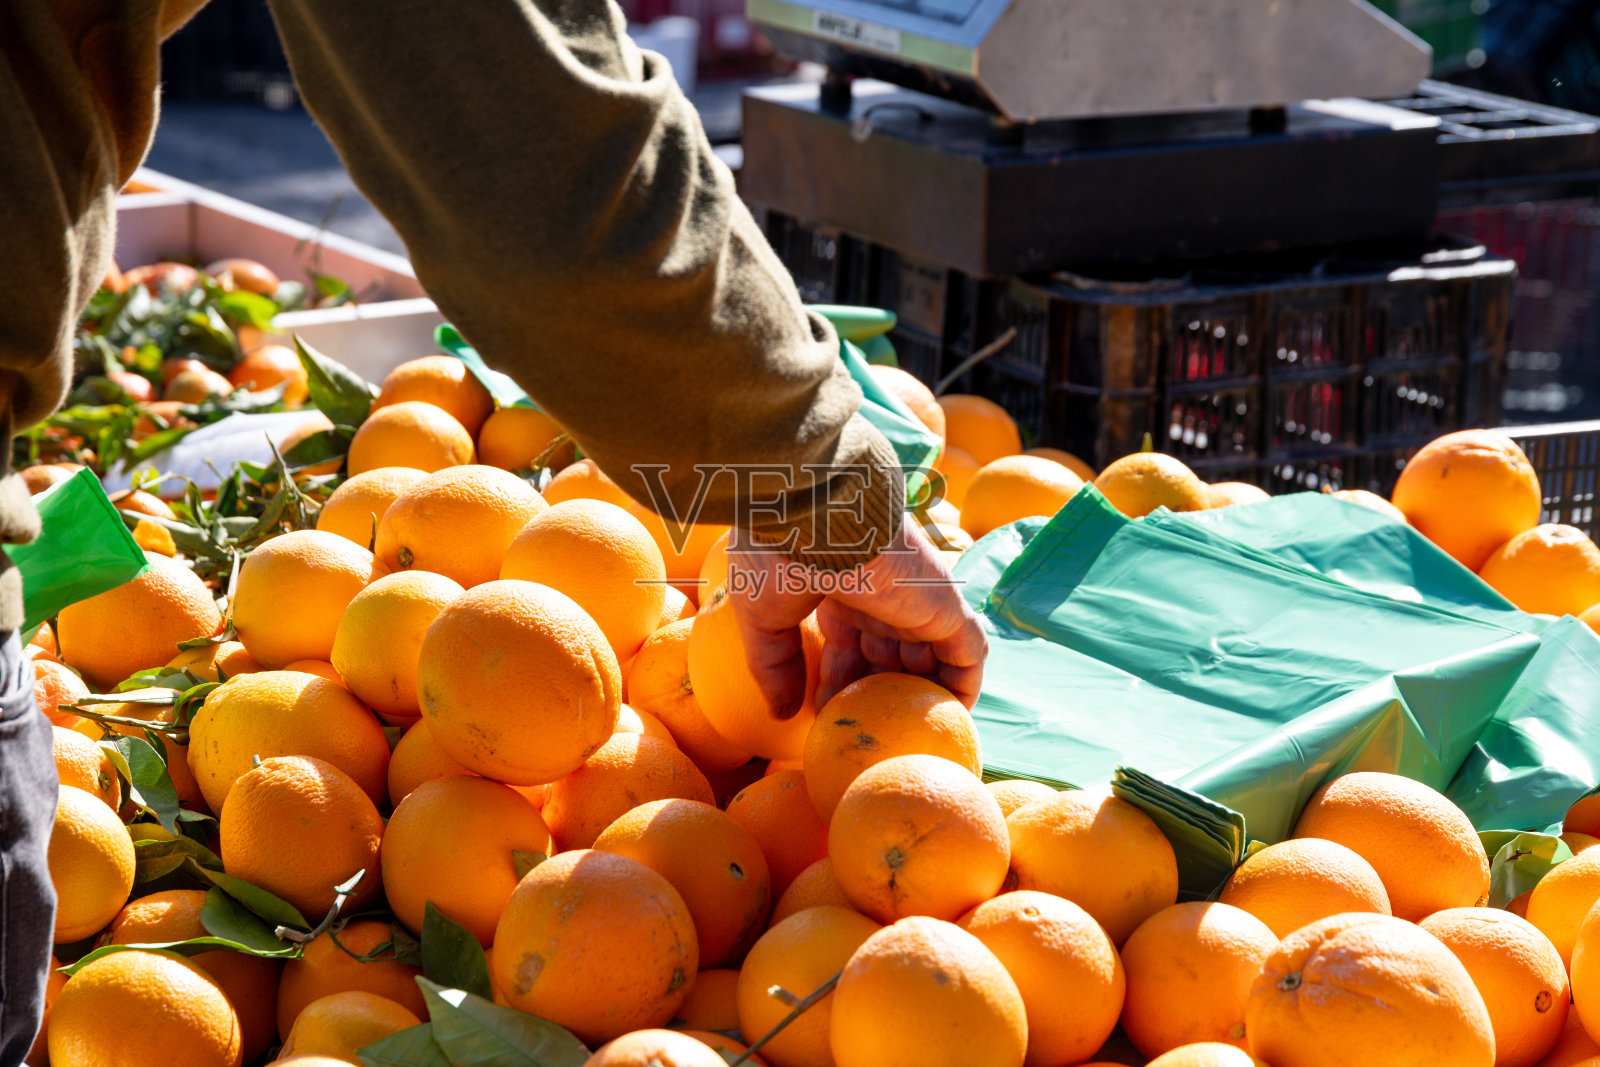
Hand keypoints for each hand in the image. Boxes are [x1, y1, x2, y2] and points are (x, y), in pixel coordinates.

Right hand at [724, 519, 986, 718]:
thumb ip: (774, 663)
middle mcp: (881, 592)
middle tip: (862, 730)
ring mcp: (915, 598)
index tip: (824, 717)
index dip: (838, 682)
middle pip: (888, 654)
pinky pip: (968, 655)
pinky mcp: (946, 606)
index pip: (848, 644)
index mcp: (840, 587)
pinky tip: (951, 718)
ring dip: (918, 694)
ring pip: (929, 656)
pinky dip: (963, 687)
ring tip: (906, 735)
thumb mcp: (764, 615)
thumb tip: (780, 714)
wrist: (815, 511)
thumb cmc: (779, 552)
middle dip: (876, 692)